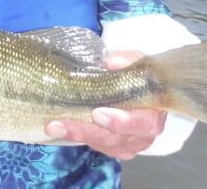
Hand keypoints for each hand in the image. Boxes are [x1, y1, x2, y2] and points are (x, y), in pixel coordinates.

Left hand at [45, 51, 166, 158]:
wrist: (134, 84)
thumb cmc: (135, 73)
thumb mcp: (135, 61)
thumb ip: (127, 61)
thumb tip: (112, 62)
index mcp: (153, 112)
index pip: (143, 122)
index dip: (122, 121)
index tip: (97, 113)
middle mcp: (143, 134)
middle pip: (117, 139)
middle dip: (89, 130)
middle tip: (64, 123)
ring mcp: (127, 143)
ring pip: (103, 144)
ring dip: (76, 134)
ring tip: (53, 125)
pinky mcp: (112, 145)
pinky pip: (95, 145)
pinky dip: (76, 136)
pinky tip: (59, 128)